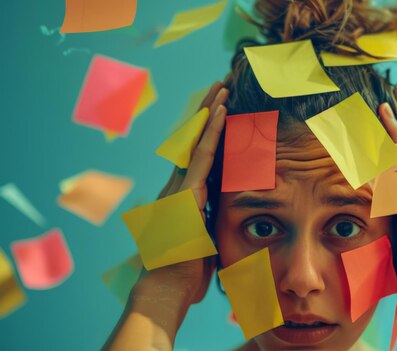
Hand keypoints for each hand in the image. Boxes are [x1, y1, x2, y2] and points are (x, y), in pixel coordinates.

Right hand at [136, 81, 228, 304]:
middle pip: (193, 142)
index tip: (219, 112)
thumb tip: (217, 224)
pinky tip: (221, 112)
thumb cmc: (184, 274)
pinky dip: (211, 132)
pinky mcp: (185, 193)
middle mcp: (177, 187)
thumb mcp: (202, 243)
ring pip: (196, 142)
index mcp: (182, 198)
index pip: (198, 158)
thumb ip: (208, 226)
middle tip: (219, 88)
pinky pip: (201, 156)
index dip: (208, 134)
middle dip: (206, 114)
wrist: (166, 291)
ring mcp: (179, 188)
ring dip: (210, 113)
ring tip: (221, 88)